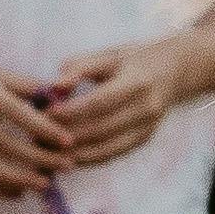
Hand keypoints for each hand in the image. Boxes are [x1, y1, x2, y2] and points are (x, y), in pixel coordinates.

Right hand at [0, 51, 82, 201]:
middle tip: (66, 166)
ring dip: (18, 180)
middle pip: (5, 144)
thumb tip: (57, 98)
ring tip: (44, 184)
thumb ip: (22, 85)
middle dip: (38, 158)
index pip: (17, 114)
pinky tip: (18, 193)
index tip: (68, 141)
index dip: (44, 129)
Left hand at [47, 43, 181, 169]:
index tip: (45, 114)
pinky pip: (114, 153)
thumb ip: (81, 67)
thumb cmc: (136, 59)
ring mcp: (147, 127)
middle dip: (68, 135)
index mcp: (137, 82)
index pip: (100, 102)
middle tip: (39, 136)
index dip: (72, 111)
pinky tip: (69, 157)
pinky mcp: (144, 139)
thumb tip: (54, 87)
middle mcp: (146, 108)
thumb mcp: (110, 55)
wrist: (176, 71)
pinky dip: (90, 158)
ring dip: (76, 152)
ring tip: (49, 150)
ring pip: (107, 147)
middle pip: (101, 128)